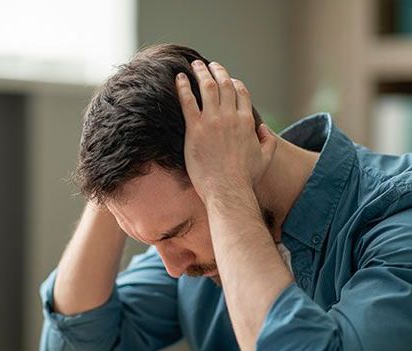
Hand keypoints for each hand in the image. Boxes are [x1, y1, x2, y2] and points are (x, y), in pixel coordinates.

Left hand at [176, 61, 276, 206]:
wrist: (228, 189)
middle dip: (217, 71)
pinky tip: (179, 78)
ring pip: (207, 87)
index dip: (234, 82)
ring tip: (194, 65)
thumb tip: (264, 129)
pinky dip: (183, 87)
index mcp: (247, 121)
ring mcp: (213, 121)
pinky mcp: (195, 129)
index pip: (241, 93)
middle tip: (209, 65)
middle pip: (224, 85)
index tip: (228, 79)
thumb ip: (268, 141)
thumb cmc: (246, 178)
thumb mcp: (265, 158)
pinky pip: (187, 101)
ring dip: (200, 72)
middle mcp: (231, 116)